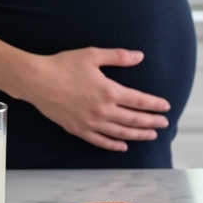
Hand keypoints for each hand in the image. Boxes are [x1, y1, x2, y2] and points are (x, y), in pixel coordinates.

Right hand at [15, 48, 170, 151]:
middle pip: (133, 120)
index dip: (155, 105)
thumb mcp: (93, 55)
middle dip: (151, 122)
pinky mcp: (77, 129)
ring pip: (120, 133)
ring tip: (150, 135)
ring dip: (138, 135)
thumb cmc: (63, 65)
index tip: (166, 107)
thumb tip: (139, 56)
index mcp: (109, 91)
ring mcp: (90, 122)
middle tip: (164, 124)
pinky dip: (113, 145)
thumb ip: (118, 57)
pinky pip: (100, 141)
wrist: (36, 80)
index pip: (139, 101)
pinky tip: (123, 146)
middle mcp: (102, 110)